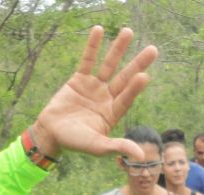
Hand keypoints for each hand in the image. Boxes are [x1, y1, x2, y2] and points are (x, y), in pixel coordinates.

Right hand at [31, 26, 156, 160]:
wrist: (50, 134)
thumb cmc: (75, 143)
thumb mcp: (97, 147)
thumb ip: (118, 147)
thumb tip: (140, 156)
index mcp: (113, 113)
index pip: (127, 97)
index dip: (135, 87)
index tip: (144, 76)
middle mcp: (107, 98)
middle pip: (124, 78)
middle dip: (137, 64)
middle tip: (153, 50)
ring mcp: (94, 87)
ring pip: (109, 65)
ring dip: (118, 49)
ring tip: (128, 32)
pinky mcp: (79, 80)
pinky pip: (87, 60)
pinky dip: (92, 46)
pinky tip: (99, 30)